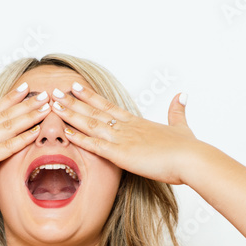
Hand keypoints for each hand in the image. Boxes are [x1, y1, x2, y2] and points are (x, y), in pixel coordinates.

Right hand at [0, 83, 50, 217]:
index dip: (11, 97)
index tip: (26, 87)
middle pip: (4, 114)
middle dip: (26, 103)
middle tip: (44, 94)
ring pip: (8, 126)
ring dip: (29, 116)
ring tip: (45, 108)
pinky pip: (6, 146)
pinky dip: (22, 138)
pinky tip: (36, 132)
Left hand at [49, 83, 203, 185]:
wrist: (192, 159)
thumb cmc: (188, 148)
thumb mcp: (181, 126)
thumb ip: (177, 112)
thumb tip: (182, 95)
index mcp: (137, 122)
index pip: (108, 106)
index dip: (90, 97)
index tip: (75, 87)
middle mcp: (126, 127)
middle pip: (94, 111)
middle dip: (72, 102)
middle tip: (54, 92)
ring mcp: (122, 140)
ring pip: (90, 124)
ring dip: (70, 114)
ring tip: (53, 105)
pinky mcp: (121, 154)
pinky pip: (94, 145)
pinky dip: (78, 138)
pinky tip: (64, 132)